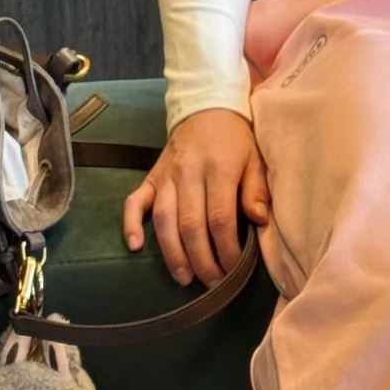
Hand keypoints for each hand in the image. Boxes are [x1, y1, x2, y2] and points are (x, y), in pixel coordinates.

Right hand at [121, 108, 270, 287]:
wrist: (206, 107)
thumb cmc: (236, 139)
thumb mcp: (255, 158)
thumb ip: (256, 189)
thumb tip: (260, 220)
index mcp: (218, 169)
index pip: (220, 218)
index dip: (226, 248)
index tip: (234, 269)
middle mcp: (188, 174)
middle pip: (190, 225)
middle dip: (202, 260)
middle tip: (213, 283)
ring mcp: (165, 176)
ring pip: (163, 220)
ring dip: (173, 253)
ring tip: (185, 278)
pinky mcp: (150, 177)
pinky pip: (134, 201)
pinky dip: (130, 224)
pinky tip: (135, 246)